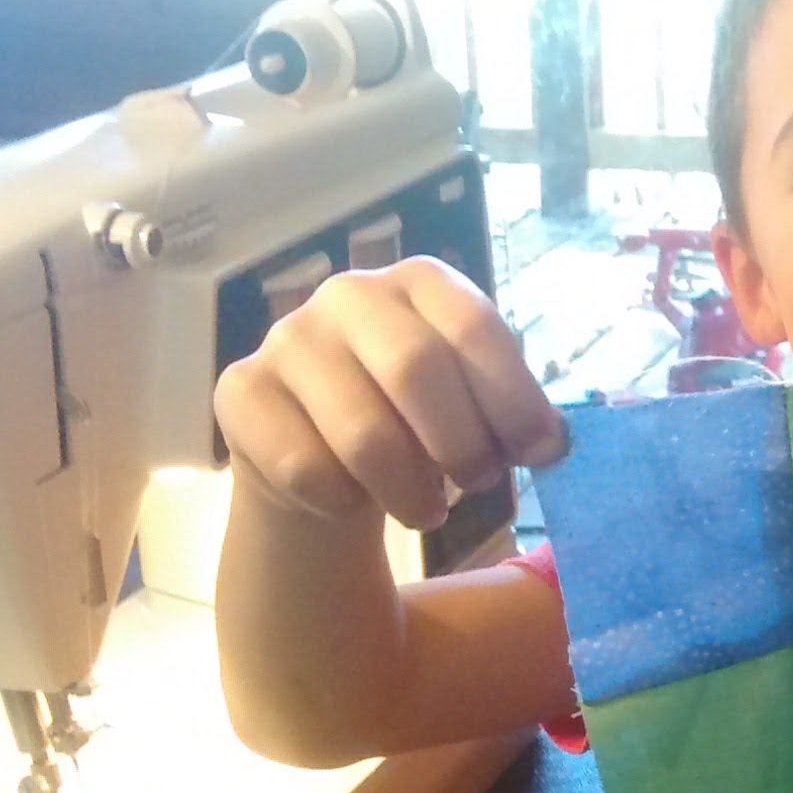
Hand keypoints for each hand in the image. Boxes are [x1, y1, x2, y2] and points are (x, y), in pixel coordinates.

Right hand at [212, 256, 565, 531]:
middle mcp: (349, 294)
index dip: (514, 397)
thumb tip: (552, 442)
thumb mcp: (472, 404)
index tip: (541, 453)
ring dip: (410, 491)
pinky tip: (353, 500)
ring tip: (425, 510)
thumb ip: (513, 414)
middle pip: (416, 369)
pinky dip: (344, 502)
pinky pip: (305, 468)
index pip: (474, 326)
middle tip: (476, 483)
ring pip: (363, 434)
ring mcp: (287, 338)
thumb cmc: (414, 421)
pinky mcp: (240, 392)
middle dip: (462, 445)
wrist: (320, 456)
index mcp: (419, 282)